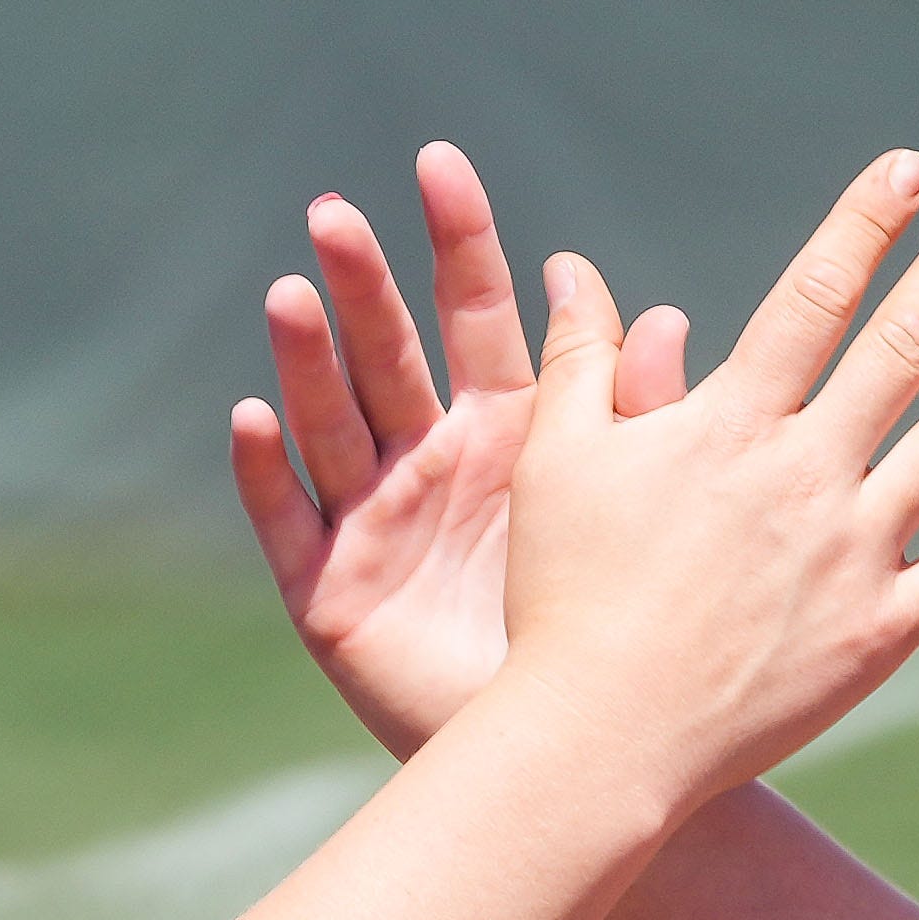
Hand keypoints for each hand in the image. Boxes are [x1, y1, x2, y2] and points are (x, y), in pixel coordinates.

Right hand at [230, 144, 636, 756]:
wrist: (587, 759)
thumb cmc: (613, 632)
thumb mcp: (636, 514)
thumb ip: (645, 421)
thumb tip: (667, 319)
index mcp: (506, 430)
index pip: (474, 313)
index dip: (458, 240)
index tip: (440, 160)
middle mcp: (431, 465)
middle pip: (388, 355)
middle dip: (360, 285)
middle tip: (334, 211)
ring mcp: (375, 527)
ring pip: (332, 424)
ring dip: (306, 361)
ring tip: (289, 294)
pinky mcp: (333, 599)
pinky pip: (290, 526)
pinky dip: (268, 474)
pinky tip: (251, 417)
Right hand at [474, 147, 918, 816]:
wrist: (601, 737)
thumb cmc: (563, 597)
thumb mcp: (554, 463)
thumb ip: (582, 362)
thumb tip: (572, 269)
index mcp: (731, 426)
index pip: (814, 298)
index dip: (863, 225)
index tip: (909, 169)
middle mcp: (806, 477)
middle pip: (898, 351)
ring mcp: (853, 554)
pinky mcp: (879, 633)